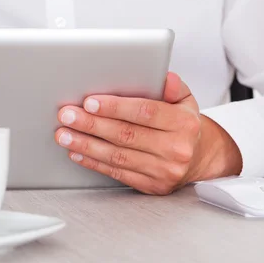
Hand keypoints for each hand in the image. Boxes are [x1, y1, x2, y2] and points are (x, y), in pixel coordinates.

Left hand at [55, 72, 241, 194]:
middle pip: (126, 135)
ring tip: (64, 134)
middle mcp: (176, 149)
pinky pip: (117, 173)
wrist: (199, 159)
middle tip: (67, 115)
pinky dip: (93, 162)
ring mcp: (163, 171)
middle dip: (91, 124)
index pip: (145, 112)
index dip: (115, 107)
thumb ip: (172, 86)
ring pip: (117, 156)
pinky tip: (77, 153)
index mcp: (183, 123)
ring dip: (86, 145)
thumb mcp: (186, 100)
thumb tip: (162, 76)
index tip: (90, 102)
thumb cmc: (183, 125)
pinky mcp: (152, 186)